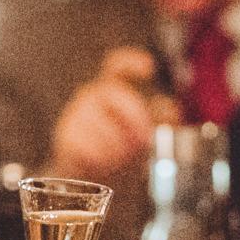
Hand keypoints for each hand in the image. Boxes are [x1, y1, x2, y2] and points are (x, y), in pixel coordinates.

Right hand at [50, 48, 168, 179]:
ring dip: (118, 143)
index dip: (132, 63)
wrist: (89, 177)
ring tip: (125, 159)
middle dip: (135, 115)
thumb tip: (173, 112)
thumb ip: (160, 118)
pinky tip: (105, 164)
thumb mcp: (145, 130)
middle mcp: (93, 95)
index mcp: (113, 89)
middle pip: (114, 93)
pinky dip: (100, 157)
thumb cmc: (119, 147)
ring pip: (101, 122)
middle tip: (146, 138)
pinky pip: (86, 144)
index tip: (149, 67)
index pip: (118, 66)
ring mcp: (77, 114)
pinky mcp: (66, 135)